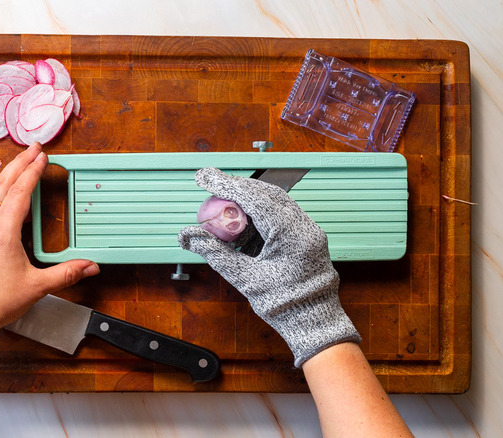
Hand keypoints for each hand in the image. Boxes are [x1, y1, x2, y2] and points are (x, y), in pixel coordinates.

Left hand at [0, 142, 99, 336]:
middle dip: (19, 163)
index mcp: (3, 232)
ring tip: (18, 165)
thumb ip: (66, 274)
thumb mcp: (37, 286)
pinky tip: (2, 198)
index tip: (42, 156)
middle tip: (32, 148)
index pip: (19, 192)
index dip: (33, 171)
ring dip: (6, 176)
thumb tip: (90, 266)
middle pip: (2, 185)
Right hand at [179, 168, 359, 366]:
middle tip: (210, 190)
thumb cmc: (284, 305)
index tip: (205, 177)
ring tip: (224, 214)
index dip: (226, 185)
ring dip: (247, 204)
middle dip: (236, 190)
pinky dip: (259, 218)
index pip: (254, 199)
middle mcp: (304, 226)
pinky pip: (280, 217)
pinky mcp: (306, 236)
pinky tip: (242, 228)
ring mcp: (308, 230)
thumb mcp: (245, 279)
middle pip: (265, 194)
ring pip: (274, 203)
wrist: (314, 323)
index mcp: (291, 234)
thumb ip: (216, 253)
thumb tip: (187, 236)